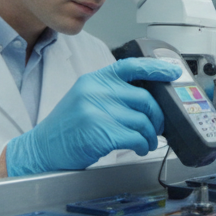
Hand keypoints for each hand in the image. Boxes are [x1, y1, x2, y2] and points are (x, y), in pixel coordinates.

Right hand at [5, 58, 180, 175]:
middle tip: (157, 127)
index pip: (131, 66)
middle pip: (144, 98)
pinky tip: (139, 148)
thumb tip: (147, 101)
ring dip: (150, 135)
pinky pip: (136, 137)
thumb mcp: (85, 99)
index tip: (173, 73)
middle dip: (157, 116)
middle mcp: (96, 90)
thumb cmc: (67, 128)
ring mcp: (98, 110)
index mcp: (94, 79)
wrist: (42, 149)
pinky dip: (142, 145)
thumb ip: (112, 94)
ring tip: (146, 142)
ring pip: (143, 120)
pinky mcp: (101, 132)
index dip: (156, 68)